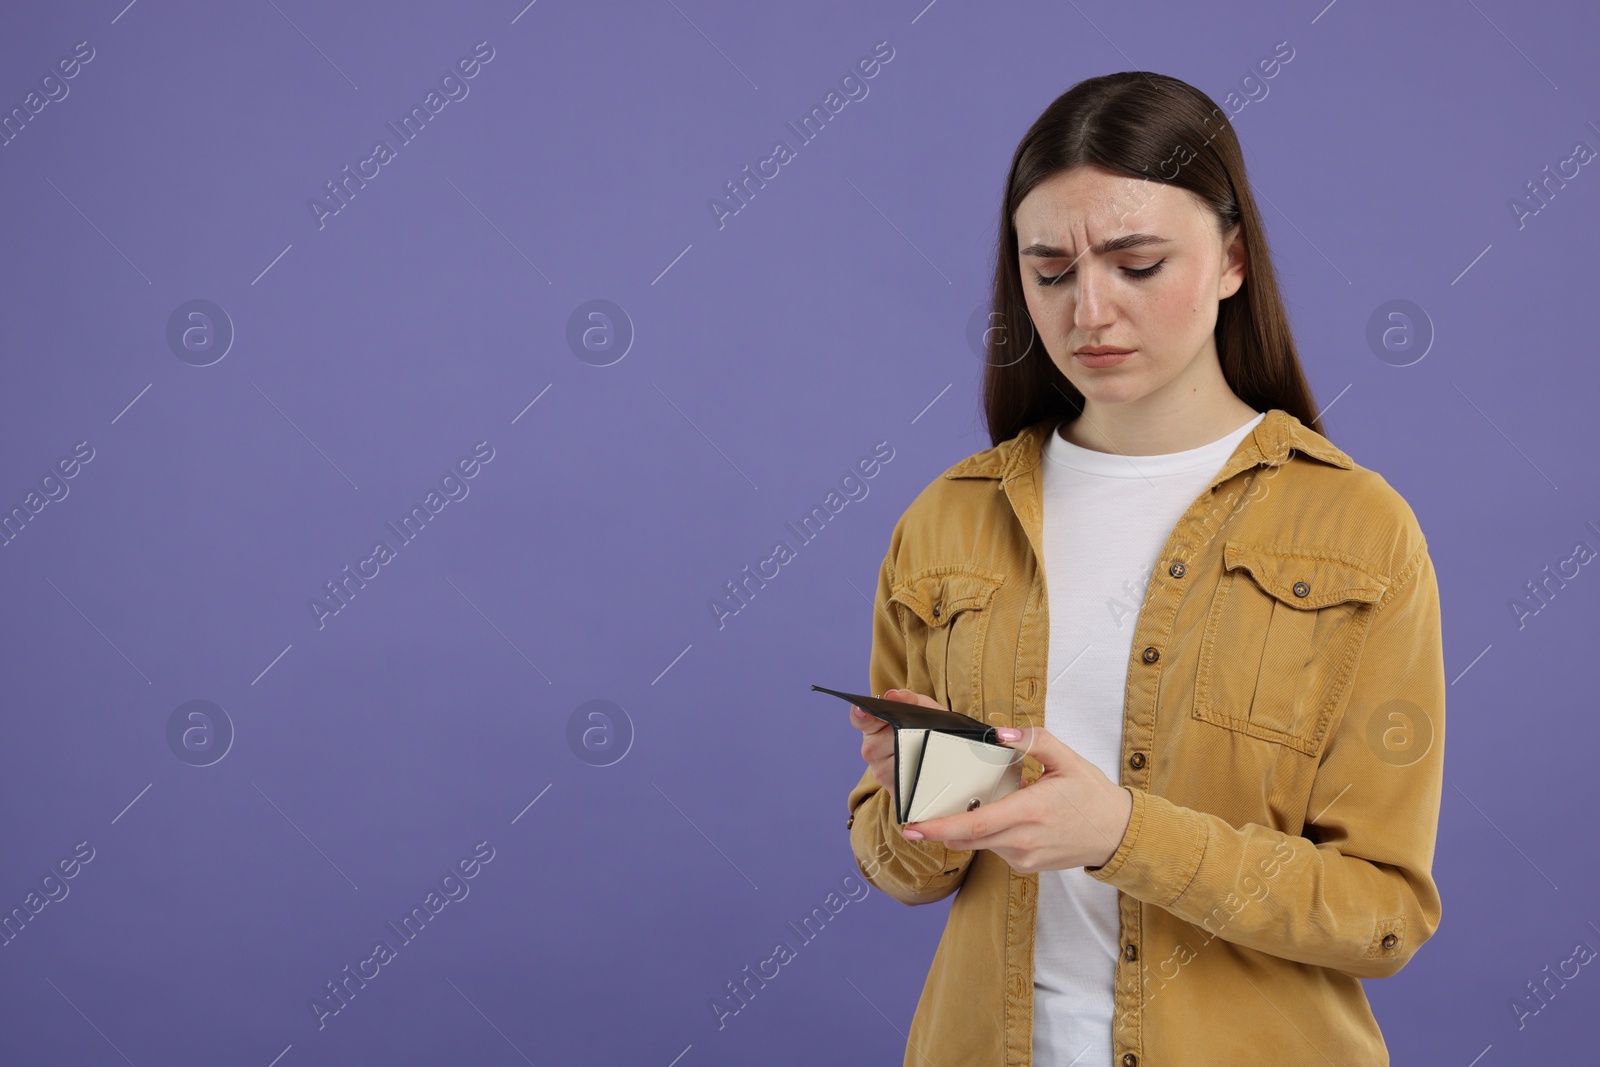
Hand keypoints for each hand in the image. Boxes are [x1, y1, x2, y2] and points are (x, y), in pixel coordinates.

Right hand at [850, 688, 939, 807]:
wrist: (951, 757)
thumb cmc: (933, 730)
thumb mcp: (926, 710)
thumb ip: (910, 699)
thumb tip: (893, 696)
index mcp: (875, 727)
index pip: (861, 720)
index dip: (861, 716)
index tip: (863, 710)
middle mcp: (873, 751)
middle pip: (876, 745)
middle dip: (900, 738)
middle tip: (919, 734)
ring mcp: (881, 774)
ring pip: (890, 766)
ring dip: (911, 757)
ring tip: (928, 751)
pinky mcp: (895, 793)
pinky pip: (903, 785)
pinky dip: (918, 775)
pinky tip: (927, 769)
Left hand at [900, 725, 1134, 872]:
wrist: (1117, 834)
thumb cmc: (1092, 796)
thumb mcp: (1067, 759)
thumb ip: (1032, 740)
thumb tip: (999, 732)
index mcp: (1029, 812)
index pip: (975, 824)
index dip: (940, 827)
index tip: (913, 826)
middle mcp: (1023, 841)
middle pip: (967, 838)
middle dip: (940, 828)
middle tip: (918, 817)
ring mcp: (1023, 858)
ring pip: (979, 844)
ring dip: (967, 827)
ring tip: (972, 805)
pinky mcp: (1025, 866)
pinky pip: (995, 849)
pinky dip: (988, 834)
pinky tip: (1001, 816)